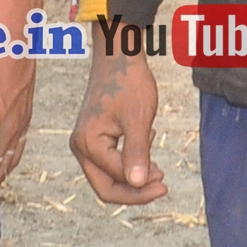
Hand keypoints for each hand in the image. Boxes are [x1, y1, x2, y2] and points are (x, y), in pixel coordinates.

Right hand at [68, 39, 164, 203]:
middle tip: (163, 185)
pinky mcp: (95, 138)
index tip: (165, 181)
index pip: (115, 182)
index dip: (141, 188)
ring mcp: (85, 143)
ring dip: (135, 177)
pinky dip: (131, 162)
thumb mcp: (139, 119)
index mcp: (88, 144)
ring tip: (158, 165)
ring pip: (110, 177)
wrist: (120, 55)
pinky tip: (147, 142)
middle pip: (106, 187)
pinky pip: (111, 163)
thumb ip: (137, 153)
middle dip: (135, 191)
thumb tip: (139, 183)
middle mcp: (81, 147)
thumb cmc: (129, 82)